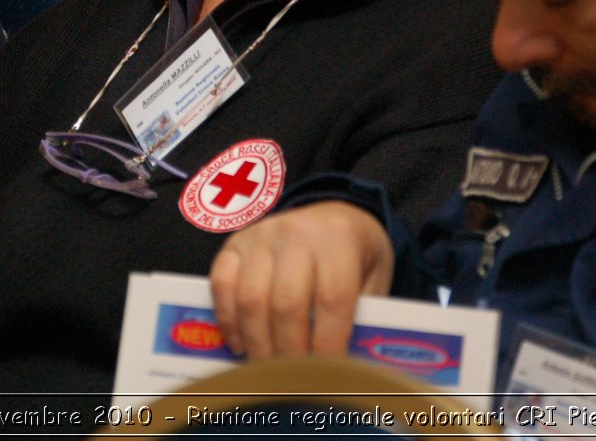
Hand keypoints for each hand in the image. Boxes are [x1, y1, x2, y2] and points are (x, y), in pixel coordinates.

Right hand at [209, 201, 393, 360]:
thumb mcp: (374, 277)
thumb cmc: (355, 253)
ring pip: (251, 298)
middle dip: (288, 353)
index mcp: (338, 239)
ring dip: (257, 343)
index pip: (331, 299)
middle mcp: (298, 232)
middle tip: (293, 383)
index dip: (327, 344)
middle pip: (286, 303)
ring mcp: (262, 235)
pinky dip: (227, 319)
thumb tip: (344, 368)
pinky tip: (240, 344)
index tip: (327, 378)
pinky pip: (221, 283)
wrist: (334, 213)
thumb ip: (361, 314)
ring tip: (266, 371)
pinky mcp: (236, 242)